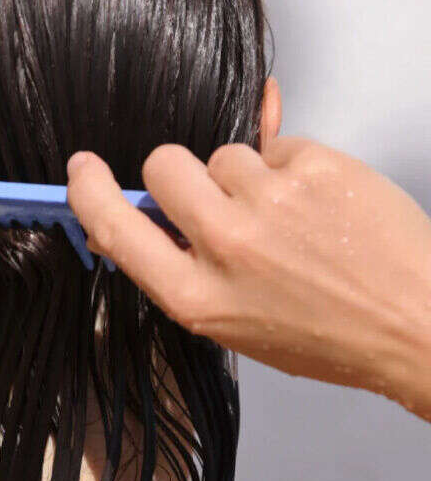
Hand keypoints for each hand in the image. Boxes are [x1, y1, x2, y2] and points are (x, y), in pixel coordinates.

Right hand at [66, 137, 430, 420]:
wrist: (417, 323)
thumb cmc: (324, 334)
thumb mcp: (231, 323)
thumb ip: (175, 271)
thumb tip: (125, 227)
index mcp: (198, 296)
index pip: (117, 227)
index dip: (91, 191)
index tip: (83, 168)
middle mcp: (227, 244)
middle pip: (163, 164)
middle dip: (178, 173)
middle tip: (213, 196)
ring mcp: (272, 200)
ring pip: (224, 153)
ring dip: (244, 176)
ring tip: (286, 213)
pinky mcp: (316, 166)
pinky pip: (276, 146)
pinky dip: (290, 169)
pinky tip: (318, 204)